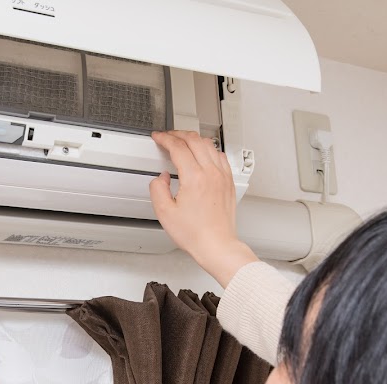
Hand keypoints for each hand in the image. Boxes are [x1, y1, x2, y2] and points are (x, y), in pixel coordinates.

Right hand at [150, 131, 257, 286]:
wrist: (216, 245)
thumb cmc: (195, 234)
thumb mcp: (165, 213)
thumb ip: (157, 189)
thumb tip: (161, 177)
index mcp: (194, 178)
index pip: (178, 147)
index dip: (165, 139)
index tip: (158, 138)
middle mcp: (211, 173)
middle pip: (194, 140)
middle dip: (178, 134)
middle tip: (168, 137)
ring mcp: (222, 177)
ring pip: (209, 145)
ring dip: (194, 139)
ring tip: (184, 141)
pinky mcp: (228, 182)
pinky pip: (220, 156)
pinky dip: (209, 149)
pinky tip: (204, 153)